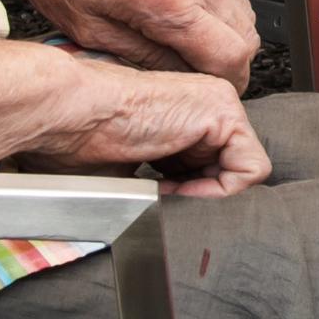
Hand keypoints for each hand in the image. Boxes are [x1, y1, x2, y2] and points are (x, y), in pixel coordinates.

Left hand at [0, 0, 256, 86]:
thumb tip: (183, 77)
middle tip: (190, 59)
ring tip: (172, 18)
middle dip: (223, 52)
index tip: (214, 86)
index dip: (228, 80)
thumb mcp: (85, 29)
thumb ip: (145, 58)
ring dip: (217, 18)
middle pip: (245, 29)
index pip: (232, 54)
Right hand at [27, 58, 268, 197]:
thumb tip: (177, 214)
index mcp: (188, 114)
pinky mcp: (223, 113)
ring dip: (205, 195)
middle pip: (230, 169)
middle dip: (199, 195)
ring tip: (162, 192)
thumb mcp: (133, 169)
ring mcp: (220, 104)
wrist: (67, 114)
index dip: (187, 193)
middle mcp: (210, 105)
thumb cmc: (78, 140)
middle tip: (162, 200)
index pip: (212, 167)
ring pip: (242, 172)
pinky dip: (220, 192)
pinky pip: (251, 169)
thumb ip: (164, 181)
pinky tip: (179, 190)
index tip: (157, 200)